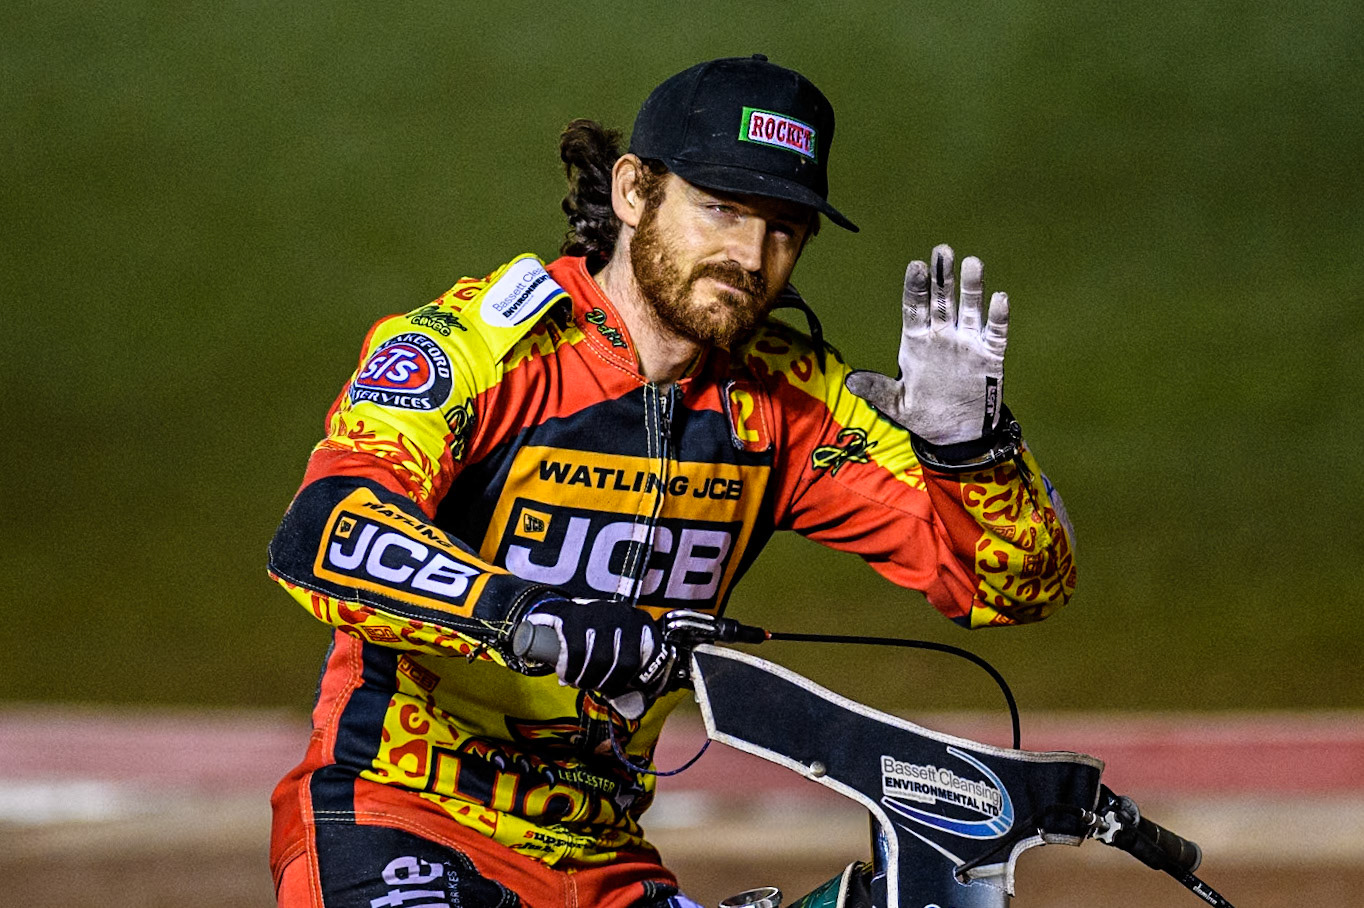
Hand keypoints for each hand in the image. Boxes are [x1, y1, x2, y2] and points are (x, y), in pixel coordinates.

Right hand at [522, 596, 664, 697]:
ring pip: (600, 660)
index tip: (632, 693)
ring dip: (589, 681)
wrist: (561, 614)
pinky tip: (568, 675)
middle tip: (600, 688)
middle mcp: (624, 615)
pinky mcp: (573, 618)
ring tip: (582, 682)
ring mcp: (599, 614)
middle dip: (612, 685)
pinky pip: (576, 654)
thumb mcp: (618, 650)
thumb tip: (638, 707)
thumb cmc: (595, 638)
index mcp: (642, 623)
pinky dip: (571, 672)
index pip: (655, 655)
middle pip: (626, 663)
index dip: (645, 681)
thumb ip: (630, 676)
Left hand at [845, 244, 1008, 444]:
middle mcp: (942, 337)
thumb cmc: (924, 414)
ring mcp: (967, 343)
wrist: (958, 433)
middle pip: (942, 301)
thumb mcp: (896, 405)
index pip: (914, 309)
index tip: (916, 266)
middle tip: (942, 250)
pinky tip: (999, 298)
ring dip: (971, 287)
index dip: (915, 288)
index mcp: (917, 343)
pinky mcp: (990, 356)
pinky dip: (998, 317)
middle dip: (942, 276)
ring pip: (970, 309)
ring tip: (972, 263)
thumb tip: (851, 382)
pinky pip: (995, 332)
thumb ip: (877, 390)